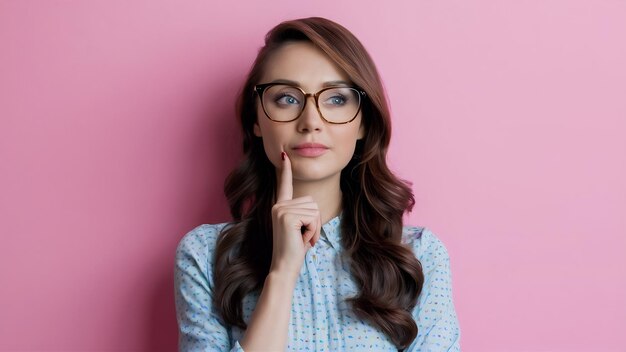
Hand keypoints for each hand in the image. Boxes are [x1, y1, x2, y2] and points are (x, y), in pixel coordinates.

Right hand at [270, 151, 320, 278]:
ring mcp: (281, 210)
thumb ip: (303, 214)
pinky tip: (302, 240)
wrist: (284, 267)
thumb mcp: (299, 228)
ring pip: (314, 209)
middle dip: (315, 221)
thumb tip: (310, 205)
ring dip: (314, 227)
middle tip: (303, 236)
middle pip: (311, 201)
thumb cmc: (294, 250)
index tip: (284, 155)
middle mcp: (278, 205)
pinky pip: (313, 217)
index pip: (285, 185)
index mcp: (280, 207)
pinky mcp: (287, 216)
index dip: (286, 170)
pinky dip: (313, 230)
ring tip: (302, 238)